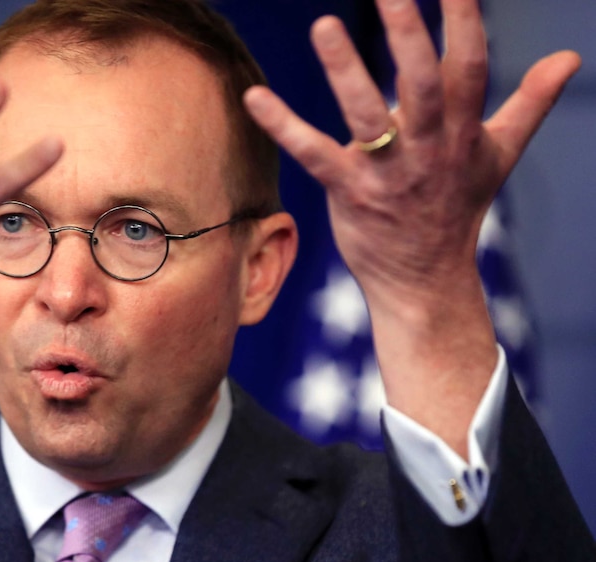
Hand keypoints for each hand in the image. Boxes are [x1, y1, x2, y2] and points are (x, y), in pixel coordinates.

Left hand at [244, 0, 579, 453]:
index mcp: (463, 131)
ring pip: (367, 116)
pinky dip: (283, 126)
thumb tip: (570, 58)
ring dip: (345, 71)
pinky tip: (254, 97)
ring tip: (323, 26)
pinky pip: (314, 154)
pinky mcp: (349, 192)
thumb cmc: (456, 207)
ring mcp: (387, 173)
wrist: (426, 279)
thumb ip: (530, 103)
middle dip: (407, 35)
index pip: (470, 68)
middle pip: (421, 85)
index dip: (464, 23)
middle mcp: (429, 148)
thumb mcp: (498, 154)